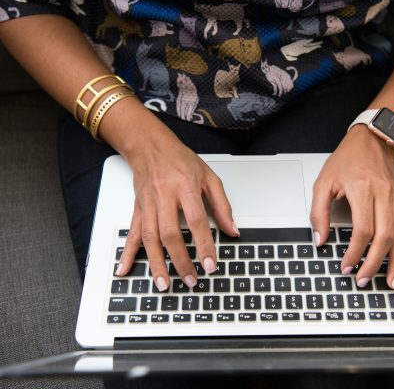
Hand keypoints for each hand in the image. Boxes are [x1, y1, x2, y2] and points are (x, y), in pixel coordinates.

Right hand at [113, 114, 238, 290]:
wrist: (150, 146)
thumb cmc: (180, 160)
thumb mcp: (209, 177)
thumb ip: (222, 205)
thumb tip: (232, 230)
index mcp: (185, 187)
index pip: (196, 221)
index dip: (204, 245)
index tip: (211, 264)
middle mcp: (164, 196)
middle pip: (170, 234)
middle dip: (180, 261)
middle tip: (191, 280)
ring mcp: (148, 204)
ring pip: (149, 238)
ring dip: (156, 264)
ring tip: (164, 284)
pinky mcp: (137, 209)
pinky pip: (131, 233)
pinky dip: (127, 253)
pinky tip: (124, 269)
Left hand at [310, 124, 393, 288]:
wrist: (373, 140)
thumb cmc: (348, 159)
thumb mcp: (323, 182)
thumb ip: (319, 212)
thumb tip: (319, 239)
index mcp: (363, 190)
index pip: (363, 229)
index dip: (355, 252)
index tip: (346, 266)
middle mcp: (383, 196)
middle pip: (385, 237)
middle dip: (374, 263)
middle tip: (363, 280)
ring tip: (390, 282)